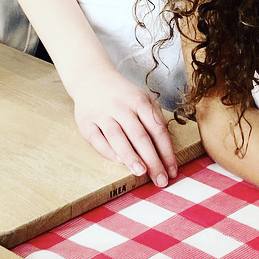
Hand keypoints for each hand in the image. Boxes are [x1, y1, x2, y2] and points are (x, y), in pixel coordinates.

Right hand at [69, 65, 178, 186]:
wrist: (91, 77)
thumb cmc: (123, 95)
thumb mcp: (143, 99)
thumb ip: (154, 120)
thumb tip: (164, 151)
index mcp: (139, 101)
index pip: (157, 129)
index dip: (166, 152)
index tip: (172, 171)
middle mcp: (120, 106)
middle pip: (139, 135)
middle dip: (152, 159)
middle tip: (160, 180)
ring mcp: (101, 113)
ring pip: (117, 137)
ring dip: (130, 156)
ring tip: (141, 172)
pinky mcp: (85, 122)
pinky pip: (97, 139)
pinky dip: (108, 151)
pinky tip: (119, 161)